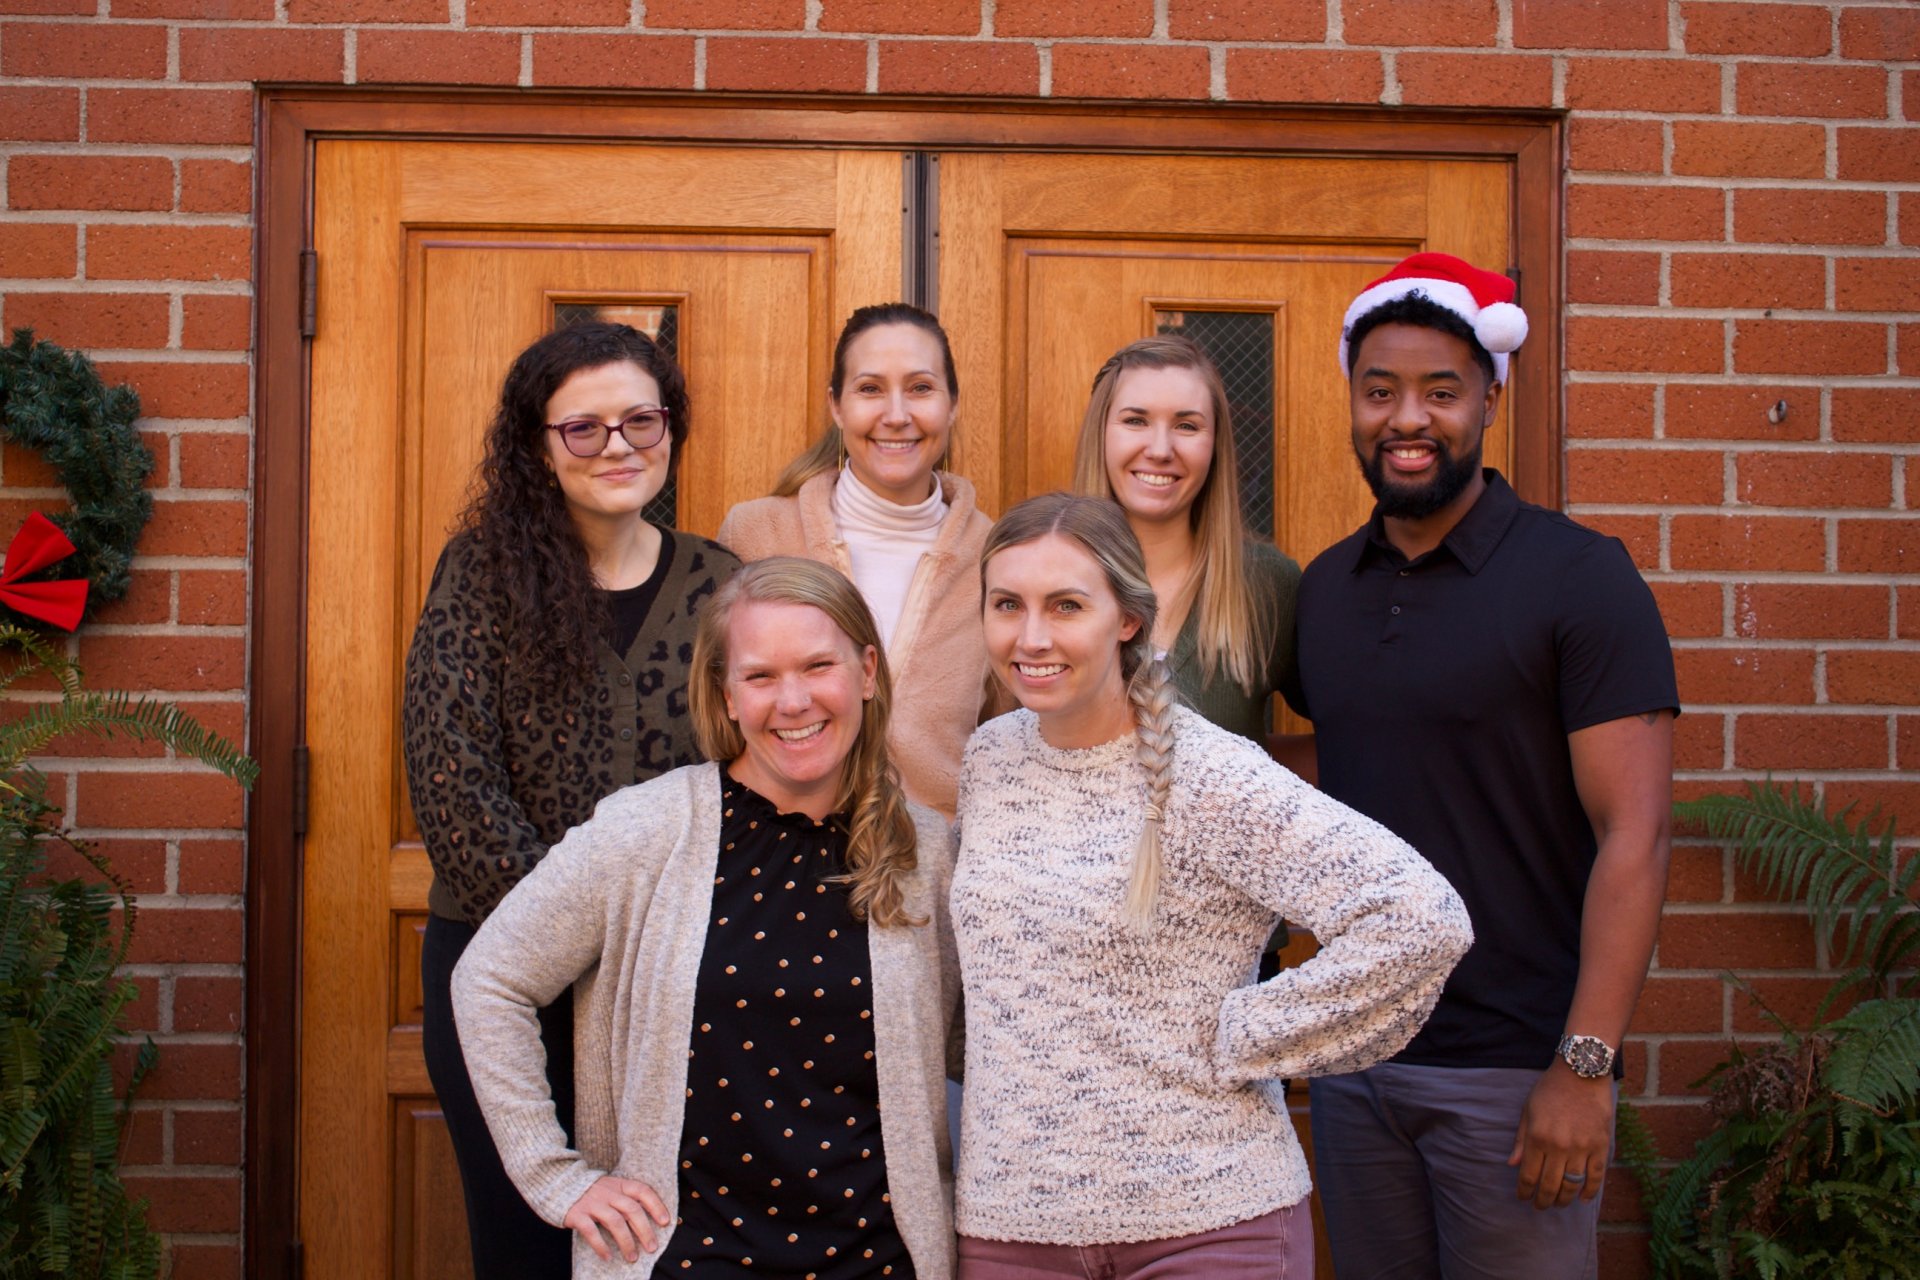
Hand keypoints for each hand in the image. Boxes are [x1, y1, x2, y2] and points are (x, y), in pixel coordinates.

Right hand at [562, 1176, 670, 1262]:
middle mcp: (607, 1192)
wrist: (559, 1185)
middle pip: (631, 1209)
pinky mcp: (577, 1214)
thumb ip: (627, 1200)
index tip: (666, 1222)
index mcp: (619, 1184)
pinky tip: (608, 1257)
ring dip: (626, 1242)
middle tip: (652, 1248)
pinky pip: (591, 1231)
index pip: (642, 1190)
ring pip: (614, 1222)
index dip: (656, 1205)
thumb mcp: (612, 1189)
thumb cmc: (592, 1193)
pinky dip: (601, 1246)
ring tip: (632, 1257)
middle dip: (644, 1230)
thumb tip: (650, 1221)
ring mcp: (592, 1202)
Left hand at [1507, 1062, 1613, 1209]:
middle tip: (1540, 1206)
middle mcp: (1559, 1146)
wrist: (1581, 1072)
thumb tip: (1512, 1164)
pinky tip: (1583, 1198)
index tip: (1523, 1198)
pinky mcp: (1601, 1146)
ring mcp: (1582, 1147)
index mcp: (1538, 1137)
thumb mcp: (1528, 1110)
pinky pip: (1596, 1177)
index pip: (1529, 1175)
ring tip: (1558, 1204)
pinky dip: (1590, 1191)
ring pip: (1572, 1185)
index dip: (1524, 1191)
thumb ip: (1521, 1140)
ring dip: (1564, 1199)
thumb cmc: (1550, 1089)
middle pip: (1550, 1185)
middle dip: (1543, 1201)